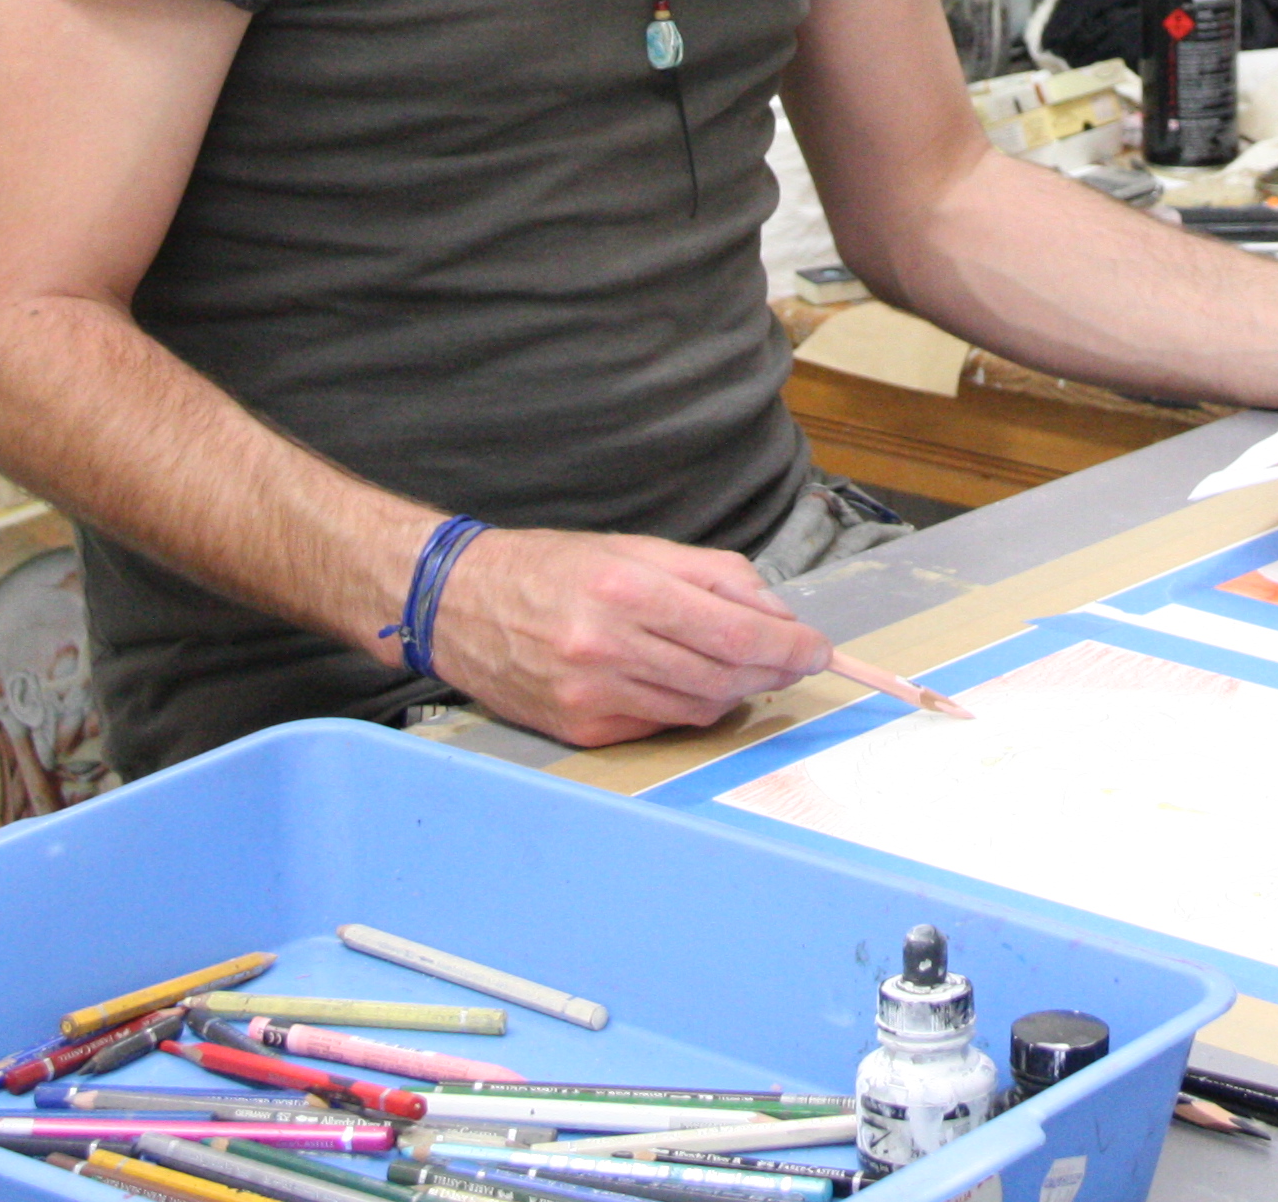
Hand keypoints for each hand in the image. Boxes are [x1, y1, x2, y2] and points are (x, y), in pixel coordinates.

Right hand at [424, 527, 832, 747]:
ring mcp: (592, 696)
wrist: (459, 603)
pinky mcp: (580, 729)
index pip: (735, 632)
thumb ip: (713, 576)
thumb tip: (776, 614)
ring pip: (699, 708)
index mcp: (625, 591)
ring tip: (745, 666)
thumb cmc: (553, 568)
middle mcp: (608, 648)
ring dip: (735, 690)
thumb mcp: (636, 548)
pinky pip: (660, 725)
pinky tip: (688, 682)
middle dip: (774, 670)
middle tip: (796, 659)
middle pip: (725, 675)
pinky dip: (687, 707)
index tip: (817, 649)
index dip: (788, 647)